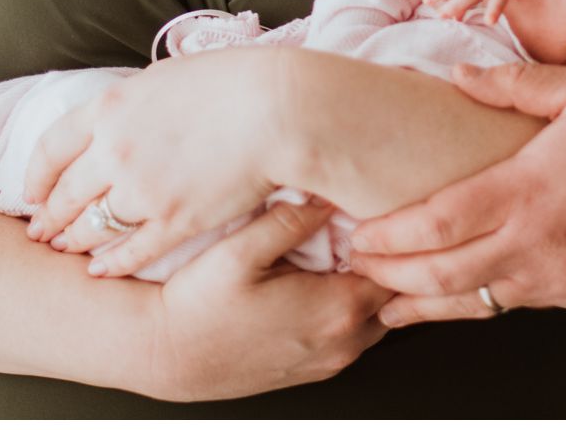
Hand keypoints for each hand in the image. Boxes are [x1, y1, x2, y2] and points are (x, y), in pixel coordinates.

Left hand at [22, 49, 286, 277]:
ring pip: (94, 226)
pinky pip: (132, 251)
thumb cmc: (234, 82)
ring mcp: (143, 190)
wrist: (277, 109)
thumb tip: (126, 112)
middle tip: (39, 231)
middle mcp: (115, 151)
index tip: (32, 191)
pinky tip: (101, 271)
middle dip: (49, 215)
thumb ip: (136, 100)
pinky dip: (112, 264)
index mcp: (111, 107)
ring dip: (75, 241)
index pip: (52, 147)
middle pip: (67, 193)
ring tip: (65, 249)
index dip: (36, 175)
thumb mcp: (167, 76)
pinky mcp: (175, 221)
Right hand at [143, 199, 391, 400]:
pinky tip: (322, 280)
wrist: (165, 354)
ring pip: (378, 315)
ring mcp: (331, 360)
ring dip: (368, 283)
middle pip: (396, 293)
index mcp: (337, 310)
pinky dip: (351, 306)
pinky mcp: (315, 368)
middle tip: (363, 224)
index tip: (375, 210)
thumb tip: (328, 198)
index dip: (392, 236)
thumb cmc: (198, 305)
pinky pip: (354, 333)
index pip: (399, 268)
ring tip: (343, 249)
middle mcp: (343, 342)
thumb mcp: (239, 250)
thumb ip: (291, 221)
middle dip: (385, 259)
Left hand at [347, 63, 565, 323]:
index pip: (441, 222)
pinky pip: (511, 308)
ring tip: (383, 301)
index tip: (359, 234)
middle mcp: (537, 244)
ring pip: (473, 303)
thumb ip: (514, 83)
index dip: (392, 235)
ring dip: (422, 304)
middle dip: (391, 276)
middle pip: (445, 275)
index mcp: (530, 190)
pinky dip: (471, 309)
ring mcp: (556, 279)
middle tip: (354, 268)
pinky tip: (449, 303)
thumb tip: (461, 73)